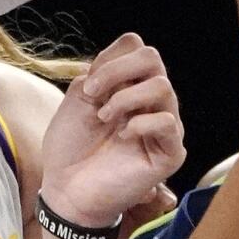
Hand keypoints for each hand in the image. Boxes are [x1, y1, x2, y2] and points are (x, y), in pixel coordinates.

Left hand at [41, 35, 187, 228]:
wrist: (67, 190)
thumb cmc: (71, 147)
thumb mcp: (76, 100)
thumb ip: (97, 74)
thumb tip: (117, 61)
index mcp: (130, 86)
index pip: (137, 48)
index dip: (111, 57)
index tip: (89, 83)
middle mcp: (150, 101)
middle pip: (153, 58)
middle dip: (118, 70)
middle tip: (93, 93)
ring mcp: (163, 126)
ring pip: (162, 87)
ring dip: (126, 98)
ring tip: (104, 118)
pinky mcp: (170, 153)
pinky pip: (168, 123)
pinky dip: (141, 123)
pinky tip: (122, 136)